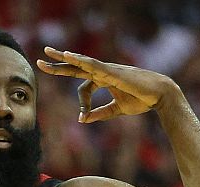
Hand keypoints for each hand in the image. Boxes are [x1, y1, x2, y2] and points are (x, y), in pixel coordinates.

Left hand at [36, 47, 177, 123]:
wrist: (159, 95)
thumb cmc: (141, 100)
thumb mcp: (117, 110)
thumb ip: (100, 114)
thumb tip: (82, 120)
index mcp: (104, 79)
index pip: (83, 87)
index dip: (82, 104)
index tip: (84, 117)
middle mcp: (103, 71)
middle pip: (76, 66)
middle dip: (58, 64)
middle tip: (40, 59)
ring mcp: (106, 69)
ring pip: (81, 62)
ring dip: (64, 58)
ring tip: (48, 53)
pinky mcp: (112, 71)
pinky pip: (92, 64)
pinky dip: (80, 60)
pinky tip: (68, 55)